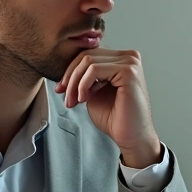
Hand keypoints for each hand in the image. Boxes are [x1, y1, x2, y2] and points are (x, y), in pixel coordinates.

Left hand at [55, 48, 161, 167]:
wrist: (130, 137)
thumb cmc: (115, 118)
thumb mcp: (93, 91)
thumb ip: (85, 77)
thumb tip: (66, 69)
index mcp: (121, 59)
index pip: (89, 54)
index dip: (71, 71)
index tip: (61, 89)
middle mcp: (129, 57)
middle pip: (87, 55)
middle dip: (71, 77)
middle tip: (66, 98)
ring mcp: (130, 62)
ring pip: (88, 61)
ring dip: (75, 83)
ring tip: (74, 101)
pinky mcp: (129, 71)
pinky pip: (94, 69)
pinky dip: (83, 84)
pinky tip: (84, 99)